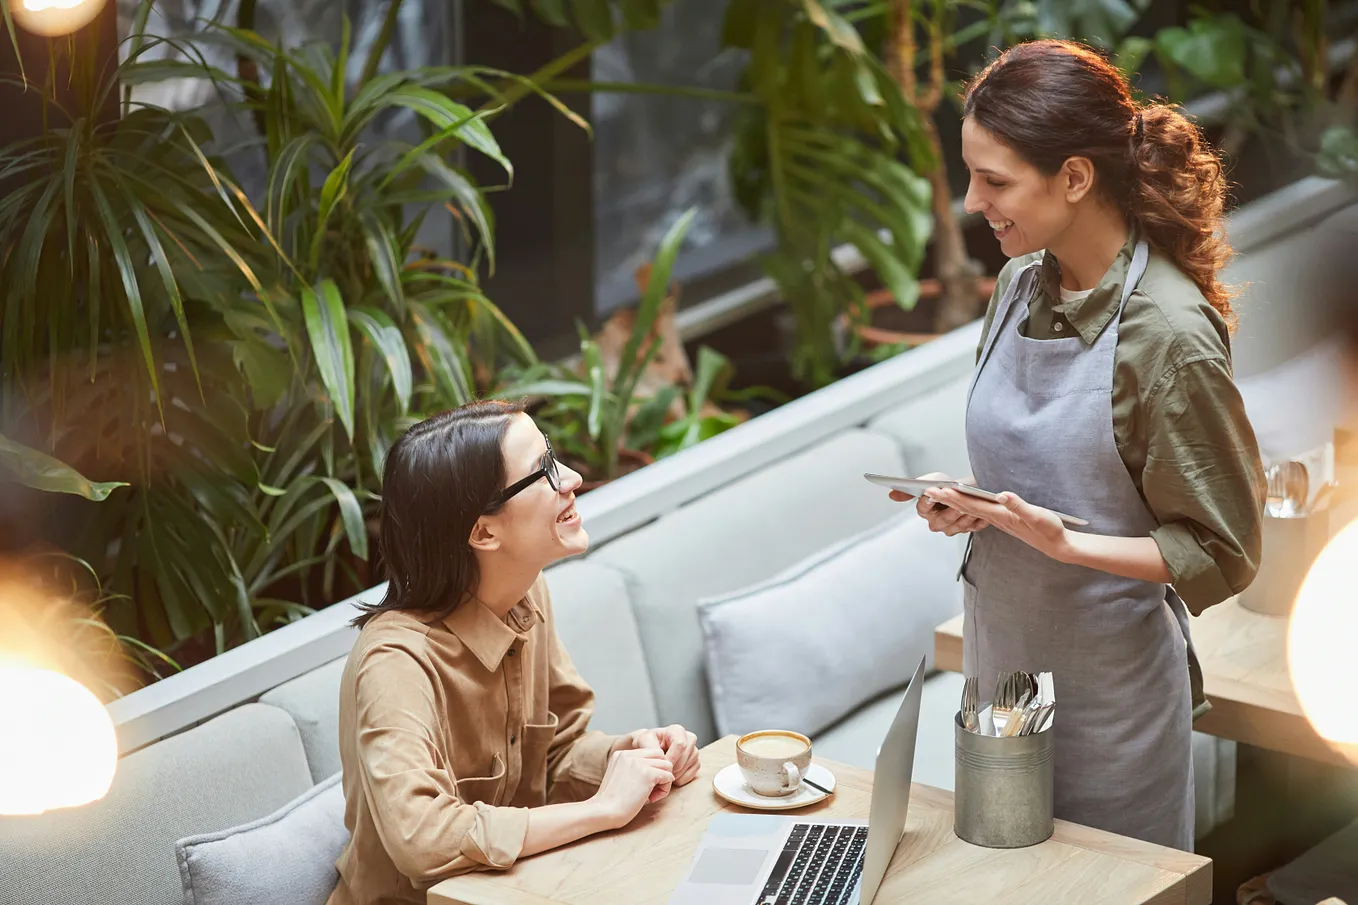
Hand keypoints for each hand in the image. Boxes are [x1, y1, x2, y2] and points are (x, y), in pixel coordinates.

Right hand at [591, 747, 674, 828]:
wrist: (603, 811)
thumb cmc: (610, 802)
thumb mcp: (617, 777)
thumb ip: (631, 769)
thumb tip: (654, 771)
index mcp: (621, 753)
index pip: (649, 752)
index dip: (652, 768)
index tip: (644, 785)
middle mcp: (630, 754)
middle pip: (660, 756)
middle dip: (661, 771)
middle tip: (651, 789)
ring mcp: (639, 763)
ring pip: (667, 765)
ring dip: (664, 781)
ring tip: (652, 795)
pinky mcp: (648, 774)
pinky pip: (669, 776)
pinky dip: (665, 789)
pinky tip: (652, 798)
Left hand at [631, 725, 700, 786]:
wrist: (649, 751)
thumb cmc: (647, 744)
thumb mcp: (644, 741)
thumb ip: (653, 748)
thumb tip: (664, 759)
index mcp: (677, 730)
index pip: (680, 744)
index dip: (671, 757)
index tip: (661, 765)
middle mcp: (689, 739)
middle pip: (685, 757)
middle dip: (672, 768)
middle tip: (661, 772)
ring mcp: (694, 751)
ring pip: (688, 767)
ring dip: (675, 774)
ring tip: (663, 773)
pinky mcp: (696, 763)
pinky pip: (691, 775)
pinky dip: (680, 779)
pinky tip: (670, 776)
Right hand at [889, 472, 989, 536]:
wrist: (968, 489)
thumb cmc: (947, 485)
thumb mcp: (929, 481)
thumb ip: (911, 487)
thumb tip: (891, 495)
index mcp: (925, 511)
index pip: (923, 509)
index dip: (927, 502)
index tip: (931, 493)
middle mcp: (937, 523)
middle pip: (943, 519)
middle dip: (950, 509)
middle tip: (956, 500)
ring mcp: (952, 528)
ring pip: (958, 524)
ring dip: (965, 513)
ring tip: (970, 503)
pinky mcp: (968, 529)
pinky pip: (973, 527)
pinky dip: (977, 519)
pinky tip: (980, 511)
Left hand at [927, 487, 1068, 559]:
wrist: (1057, 545)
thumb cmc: (1049, 530)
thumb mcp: (1037, 516)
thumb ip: (1018, 505)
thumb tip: (1001, 494)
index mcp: (1001, 516)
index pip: (972, 505)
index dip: (954, 497)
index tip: (938, 491)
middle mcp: (996, 518)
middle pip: (966, 507)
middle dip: (947, 499)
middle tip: (928, 491)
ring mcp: (999, 520)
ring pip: (971, 510)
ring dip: (954, 502)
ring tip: (938, 495)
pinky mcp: (1003, 520)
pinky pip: (979, 512)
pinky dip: (967, 506)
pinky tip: (961, 502)